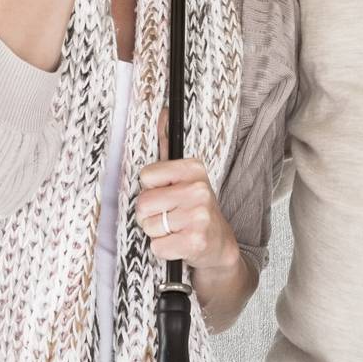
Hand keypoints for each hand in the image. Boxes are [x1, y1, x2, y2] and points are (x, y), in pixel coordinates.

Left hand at [134, 106, 240, 271]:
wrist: (219, 245)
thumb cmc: (195, 209)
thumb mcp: (185, 176)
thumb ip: (168, 144)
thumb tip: (164, 110)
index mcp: (193, 168)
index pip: (146, 176)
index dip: (152, 189)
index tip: (169, 194)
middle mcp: (199, 189)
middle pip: (143, 203)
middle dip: (151, 215)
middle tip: (171, 217)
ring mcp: (198, 216)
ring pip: (149, 226)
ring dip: (158, 234)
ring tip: (177, 230)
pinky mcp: (195, 242)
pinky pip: (157, 246)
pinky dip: (163, 250)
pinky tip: (180, 245)